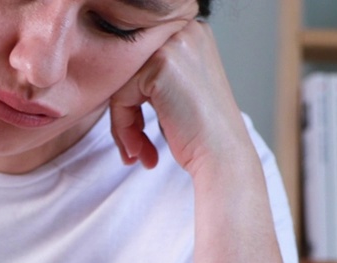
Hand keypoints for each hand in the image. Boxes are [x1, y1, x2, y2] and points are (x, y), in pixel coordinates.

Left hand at [108, 19, 251, 173]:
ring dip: (124, 126)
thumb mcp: (179, 91)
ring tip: (138, 153)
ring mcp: (173, 45)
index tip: (140, 135)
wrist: (223, 158)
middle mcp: (185, 30)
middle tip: (135, 149)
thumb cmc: (202, 134)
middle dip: (127, 115)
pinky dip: (124, 128)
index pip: (141, 63)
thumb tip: (112, 79)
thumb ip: (153, 76)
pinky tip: (140, 150)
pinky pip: (121, 96)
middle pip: (129, 71)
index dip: (134, 101)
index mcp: (191, 33)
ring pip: (122, 84)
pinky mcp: (160, 65)